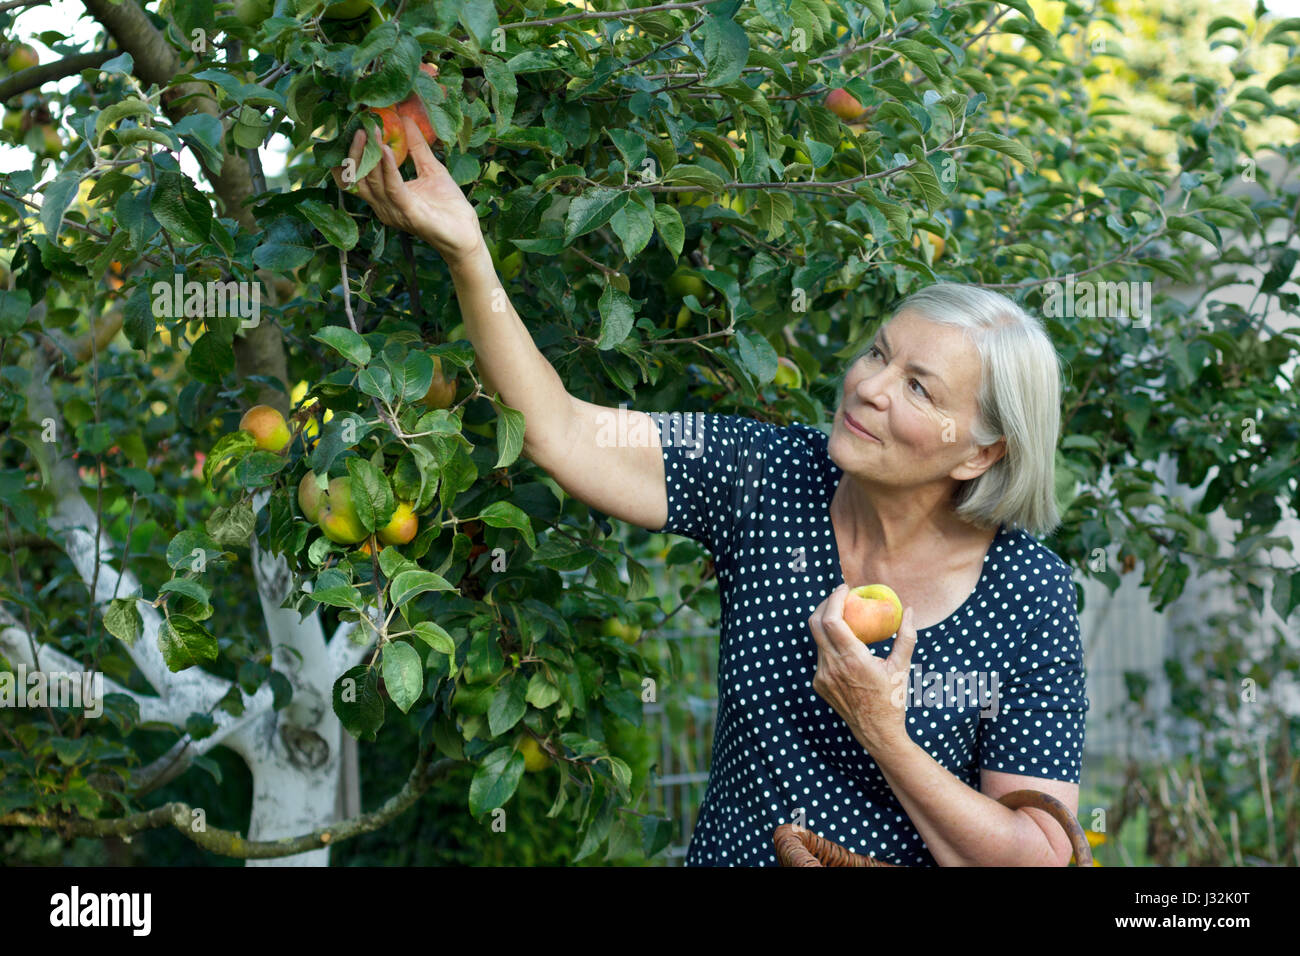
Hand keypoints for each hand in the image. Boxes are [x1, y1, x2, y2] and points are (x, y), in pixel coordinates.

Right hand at [330, 114, 482, 263]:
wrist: (466, 235)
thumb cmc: (448, 207)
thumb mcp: (431, 169)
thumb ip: (417, 146)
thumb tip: (405, 118)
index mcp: (384, 196)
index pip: (356, 176)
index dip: (350, 153)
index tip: (352, 128)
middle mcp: (383, 205)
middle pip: (356, 179)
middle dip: (355, 152)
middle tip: (360, 126)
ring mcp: (394, 211)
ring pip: (372, 182)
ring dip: (371, 155)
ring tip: (373, 131)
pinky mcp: (408, 213)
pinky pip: (393, 188)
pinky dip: (388, 169)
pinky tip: (387, 149)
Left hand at [808, 583, 917, 756]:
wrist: (876, 732)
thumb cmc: (892, 698)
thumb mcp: (902, 667)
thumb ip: (906, 636)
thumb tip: (909, 611)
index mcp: (852, 659)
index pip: (832, 620)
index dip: (833, 599)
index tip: (844, 589)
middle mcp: (832, 666)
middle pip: (815, 624)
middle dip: (825, 605)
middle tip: (839, 597)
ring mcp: (822, 676)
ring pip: (817, 640)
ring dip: (827, 625)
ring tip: (844, 618)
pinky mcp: (818, 684)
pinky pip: (820, 657)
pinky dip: (830, 645)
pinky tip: (845, 645)